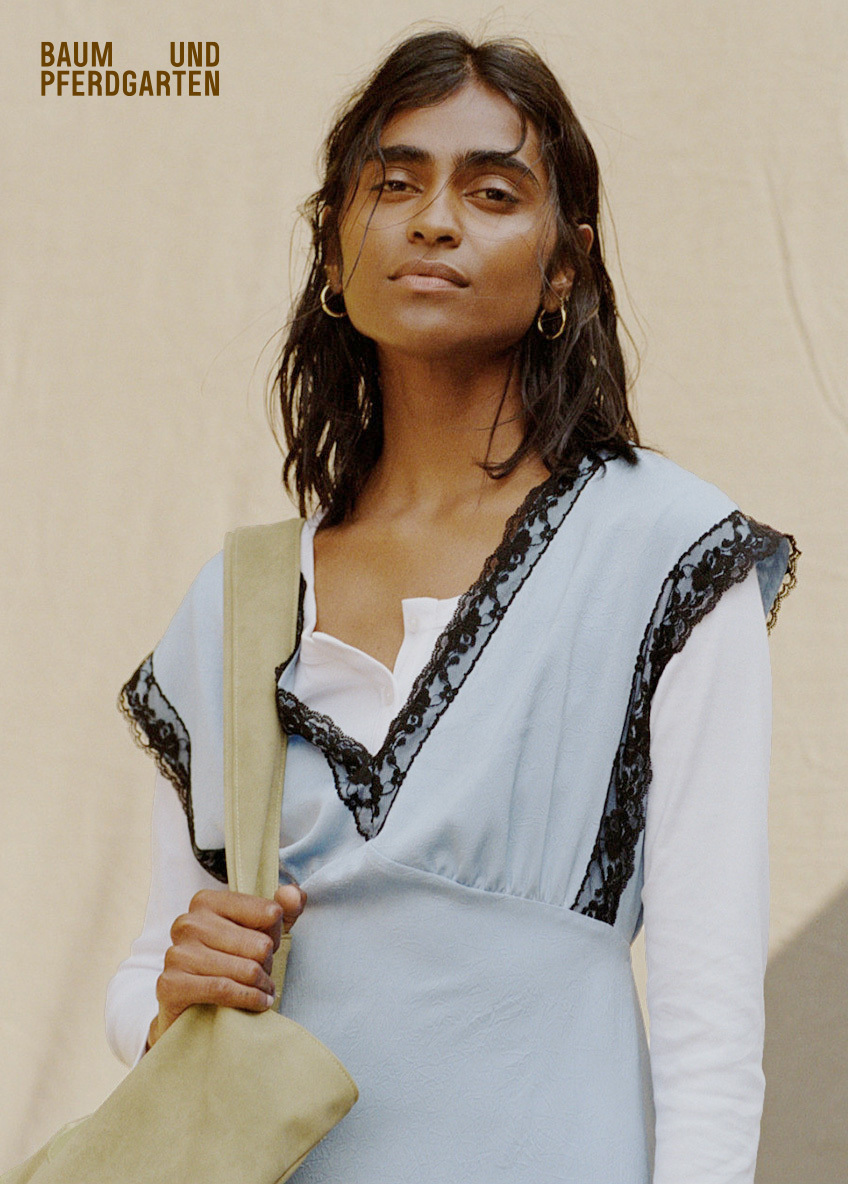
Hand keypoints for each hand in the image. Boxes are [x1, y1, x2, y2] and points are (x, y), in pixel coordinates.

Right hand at [146, 883, 305, 1049]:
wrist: (188, 1009)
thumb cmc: (228, 964)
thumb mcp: (259, 932)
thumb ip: (284, 909)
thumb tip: (293, 894)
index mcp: (207, 901)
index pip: (270, 913)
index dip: (276, 935)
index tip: (269, 947)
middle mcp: (188, 922)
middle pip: (260, 945)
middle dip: (268, 965)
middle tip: (263, 975)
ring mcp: (177, 952)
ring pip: (246, 969)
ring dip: (261, 986)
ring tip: (262, 990)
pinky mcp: (171, 984)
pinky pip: (224, 989)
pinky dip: (249, 999)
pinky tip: (258, 1003)